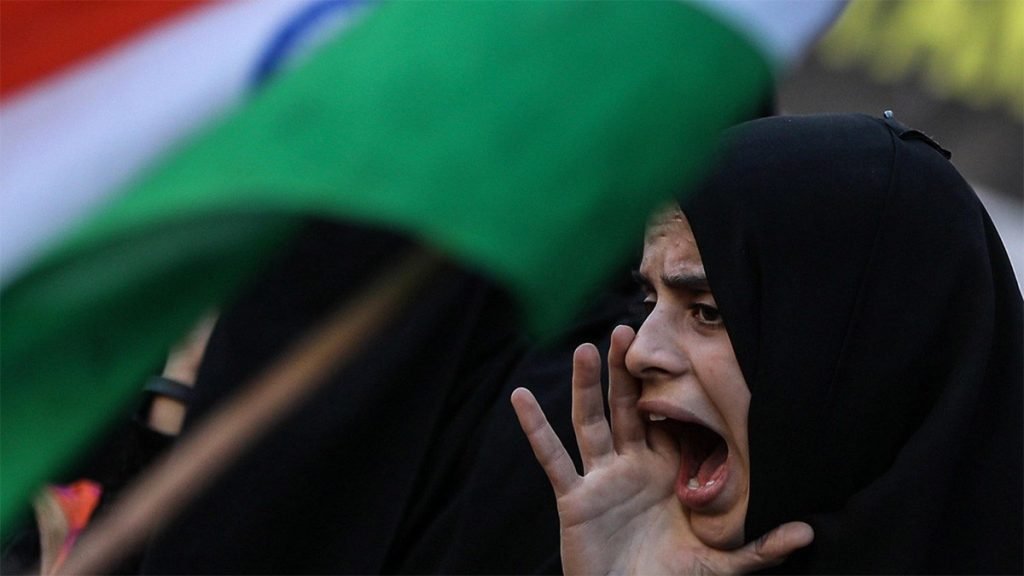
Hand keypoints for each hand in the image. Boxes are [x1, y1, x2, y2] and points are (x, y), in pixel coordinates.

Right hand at [511, 325, 812, 574]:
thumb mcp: (722, 564)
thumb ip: (761, 547)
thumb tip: (810, 530)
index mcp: (665, 473)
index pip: (667, 421)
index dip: (669, 388)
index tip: (678, 349)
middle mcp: (631, 467)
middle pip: (626, 408)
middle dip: (626, 372)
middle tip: (629, 329)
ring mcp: (601, 479)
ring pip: (591, 421)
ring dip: (587, 386)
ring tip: (587, 348)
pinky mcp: (574, 497)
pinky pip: (552, 457)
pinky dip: (534, 427)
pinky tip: (520, 398)